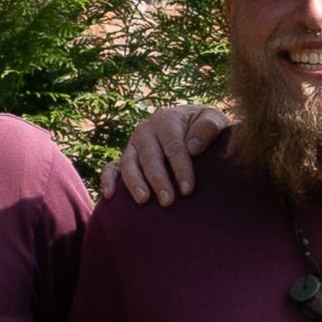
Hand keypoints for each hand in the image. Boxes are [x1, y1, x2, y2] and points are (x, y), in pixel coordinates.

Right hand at [104, 105, 226, 205]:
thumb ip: (208, 127)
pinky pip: (111, 168)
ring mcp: (133, 145)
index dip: (180, 168)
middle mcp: (145, 131)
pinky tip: (109, 196)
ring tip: (144, 201)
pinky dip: (108, 180)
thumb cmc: (205, 128)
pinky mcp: (125, 158)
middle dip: (158, 180)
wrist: (191, 127)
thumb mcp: (213, 119)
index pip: (173, 146)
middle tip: (168, 202)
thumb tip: (192, 148)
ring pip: (128, 164)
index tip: (188, 190)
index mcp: (166, 119)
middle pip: (149, 157)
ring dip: (134, 183)